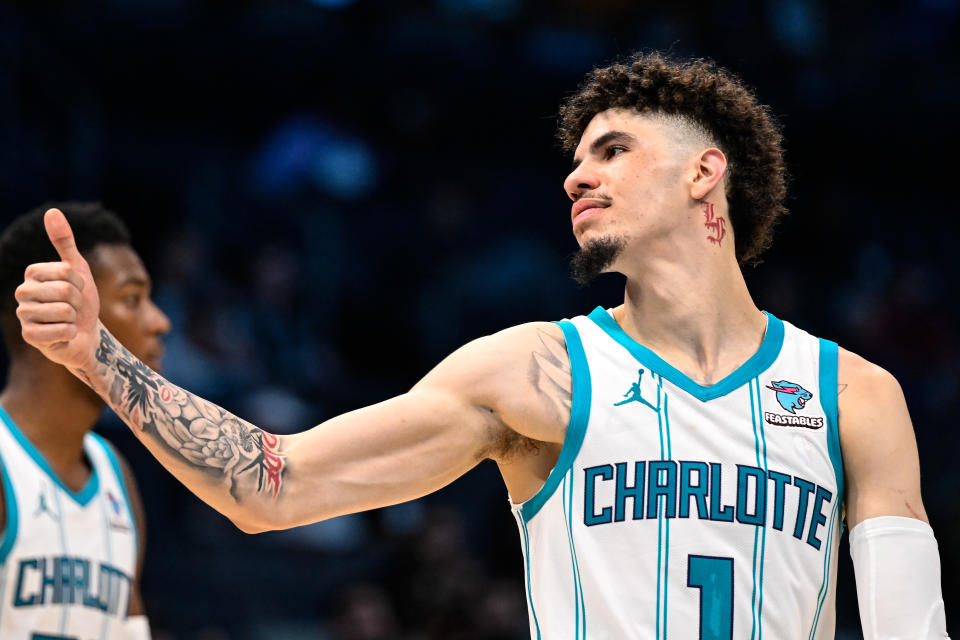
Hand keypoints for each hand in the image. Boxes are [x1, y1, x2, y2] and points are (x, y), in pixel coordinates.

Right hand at [15, 208, 101, 370]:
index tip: (76, 289)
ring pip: (64, 311)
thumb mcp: (78, 268)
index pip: (67, 272)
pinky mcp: (29, 336)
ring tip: (68, 320)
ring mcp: (23, 315)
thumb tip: (52, 211)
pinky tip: (64, 334)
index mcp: (32, 273)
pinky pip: (62, 330)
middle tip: (73, 308)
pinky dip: (71, 333)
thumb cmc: (80, 301)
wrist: (86, 334)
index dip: (79, 282)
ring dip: (74, 318)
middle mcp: (22, 292)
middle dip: (78, 302)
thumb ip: (64, 241)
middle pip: (65, 291)